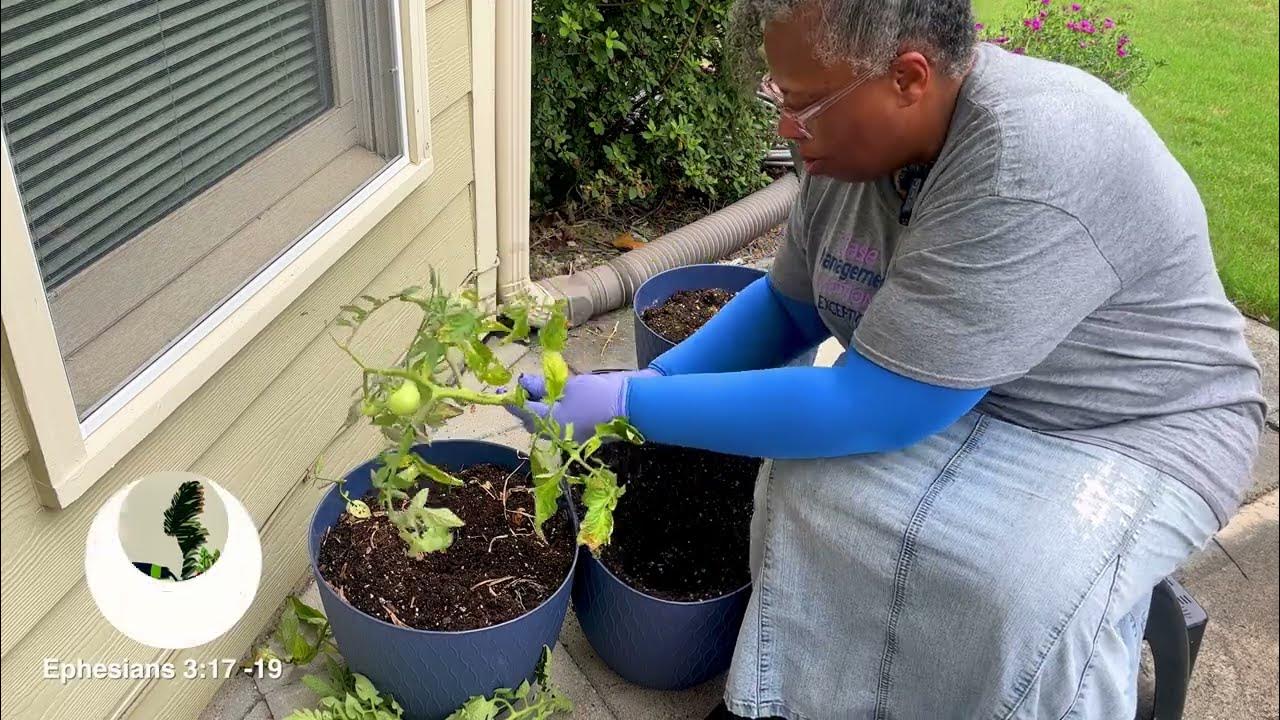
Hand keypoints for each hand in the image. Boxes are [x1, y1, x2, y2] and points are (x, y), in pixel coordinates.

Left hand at [505, 368, 660, 441]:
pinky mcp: (582, 434)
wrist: (631, 405)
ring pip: (548, 425)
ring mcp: (571, 437)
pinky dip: (556, 414)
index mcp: (552, 424)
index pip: (525, 413)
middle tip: (526, 389)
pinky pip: (561, 426)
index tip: (503, 396)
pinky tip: (559, 401)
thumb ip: (543, 387)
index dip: (513, 403)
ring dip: (542, 411)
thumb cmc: (597, 394)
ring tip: (542, 393)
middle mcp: (559, 435)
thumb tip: (523, 383)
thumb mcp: (568, 385)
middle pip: (535, 422)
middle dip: (528, 407)